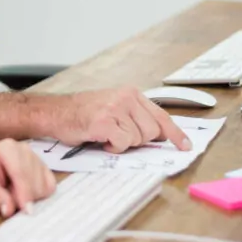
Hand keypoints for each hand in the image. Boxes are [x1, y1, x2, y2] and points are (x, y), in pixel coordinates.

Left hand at [0, 139, 56, 217]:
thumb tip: (9, 210)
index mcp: (8, 148)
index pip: (21, 172)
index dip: (24, 192)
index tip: (25, 210)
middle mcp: (25, 149)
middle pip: (34, 180)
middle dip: (26, 197)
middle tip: (12, 203)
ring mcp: (37, 157)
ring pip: (43, 185)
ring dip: (32, 196)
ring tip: (13, 193)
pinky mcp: (45, 167)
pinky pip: (50, 186)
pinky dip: (41, 195)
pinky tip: (26, 194)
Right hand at [52, 87, 191, 154]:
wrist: (56, 112)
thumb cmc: (83, 113)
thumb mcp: (114, 107)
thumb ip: (136, 117)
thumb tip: (160, 135)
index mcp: (131, 94)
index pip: (161, 115)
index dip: (175, 133)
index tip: (185, 146)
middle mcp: (125, 98)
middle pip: (152, 132)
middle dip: (138, 141)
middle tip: (119, 137)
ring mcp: (115, 109)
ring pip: (138, 139)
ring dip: (123, 144)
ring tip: (107, 136)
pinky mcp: (104, 122)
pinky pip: (123, 143)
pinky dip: (113, 148)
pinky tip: (102, 140)